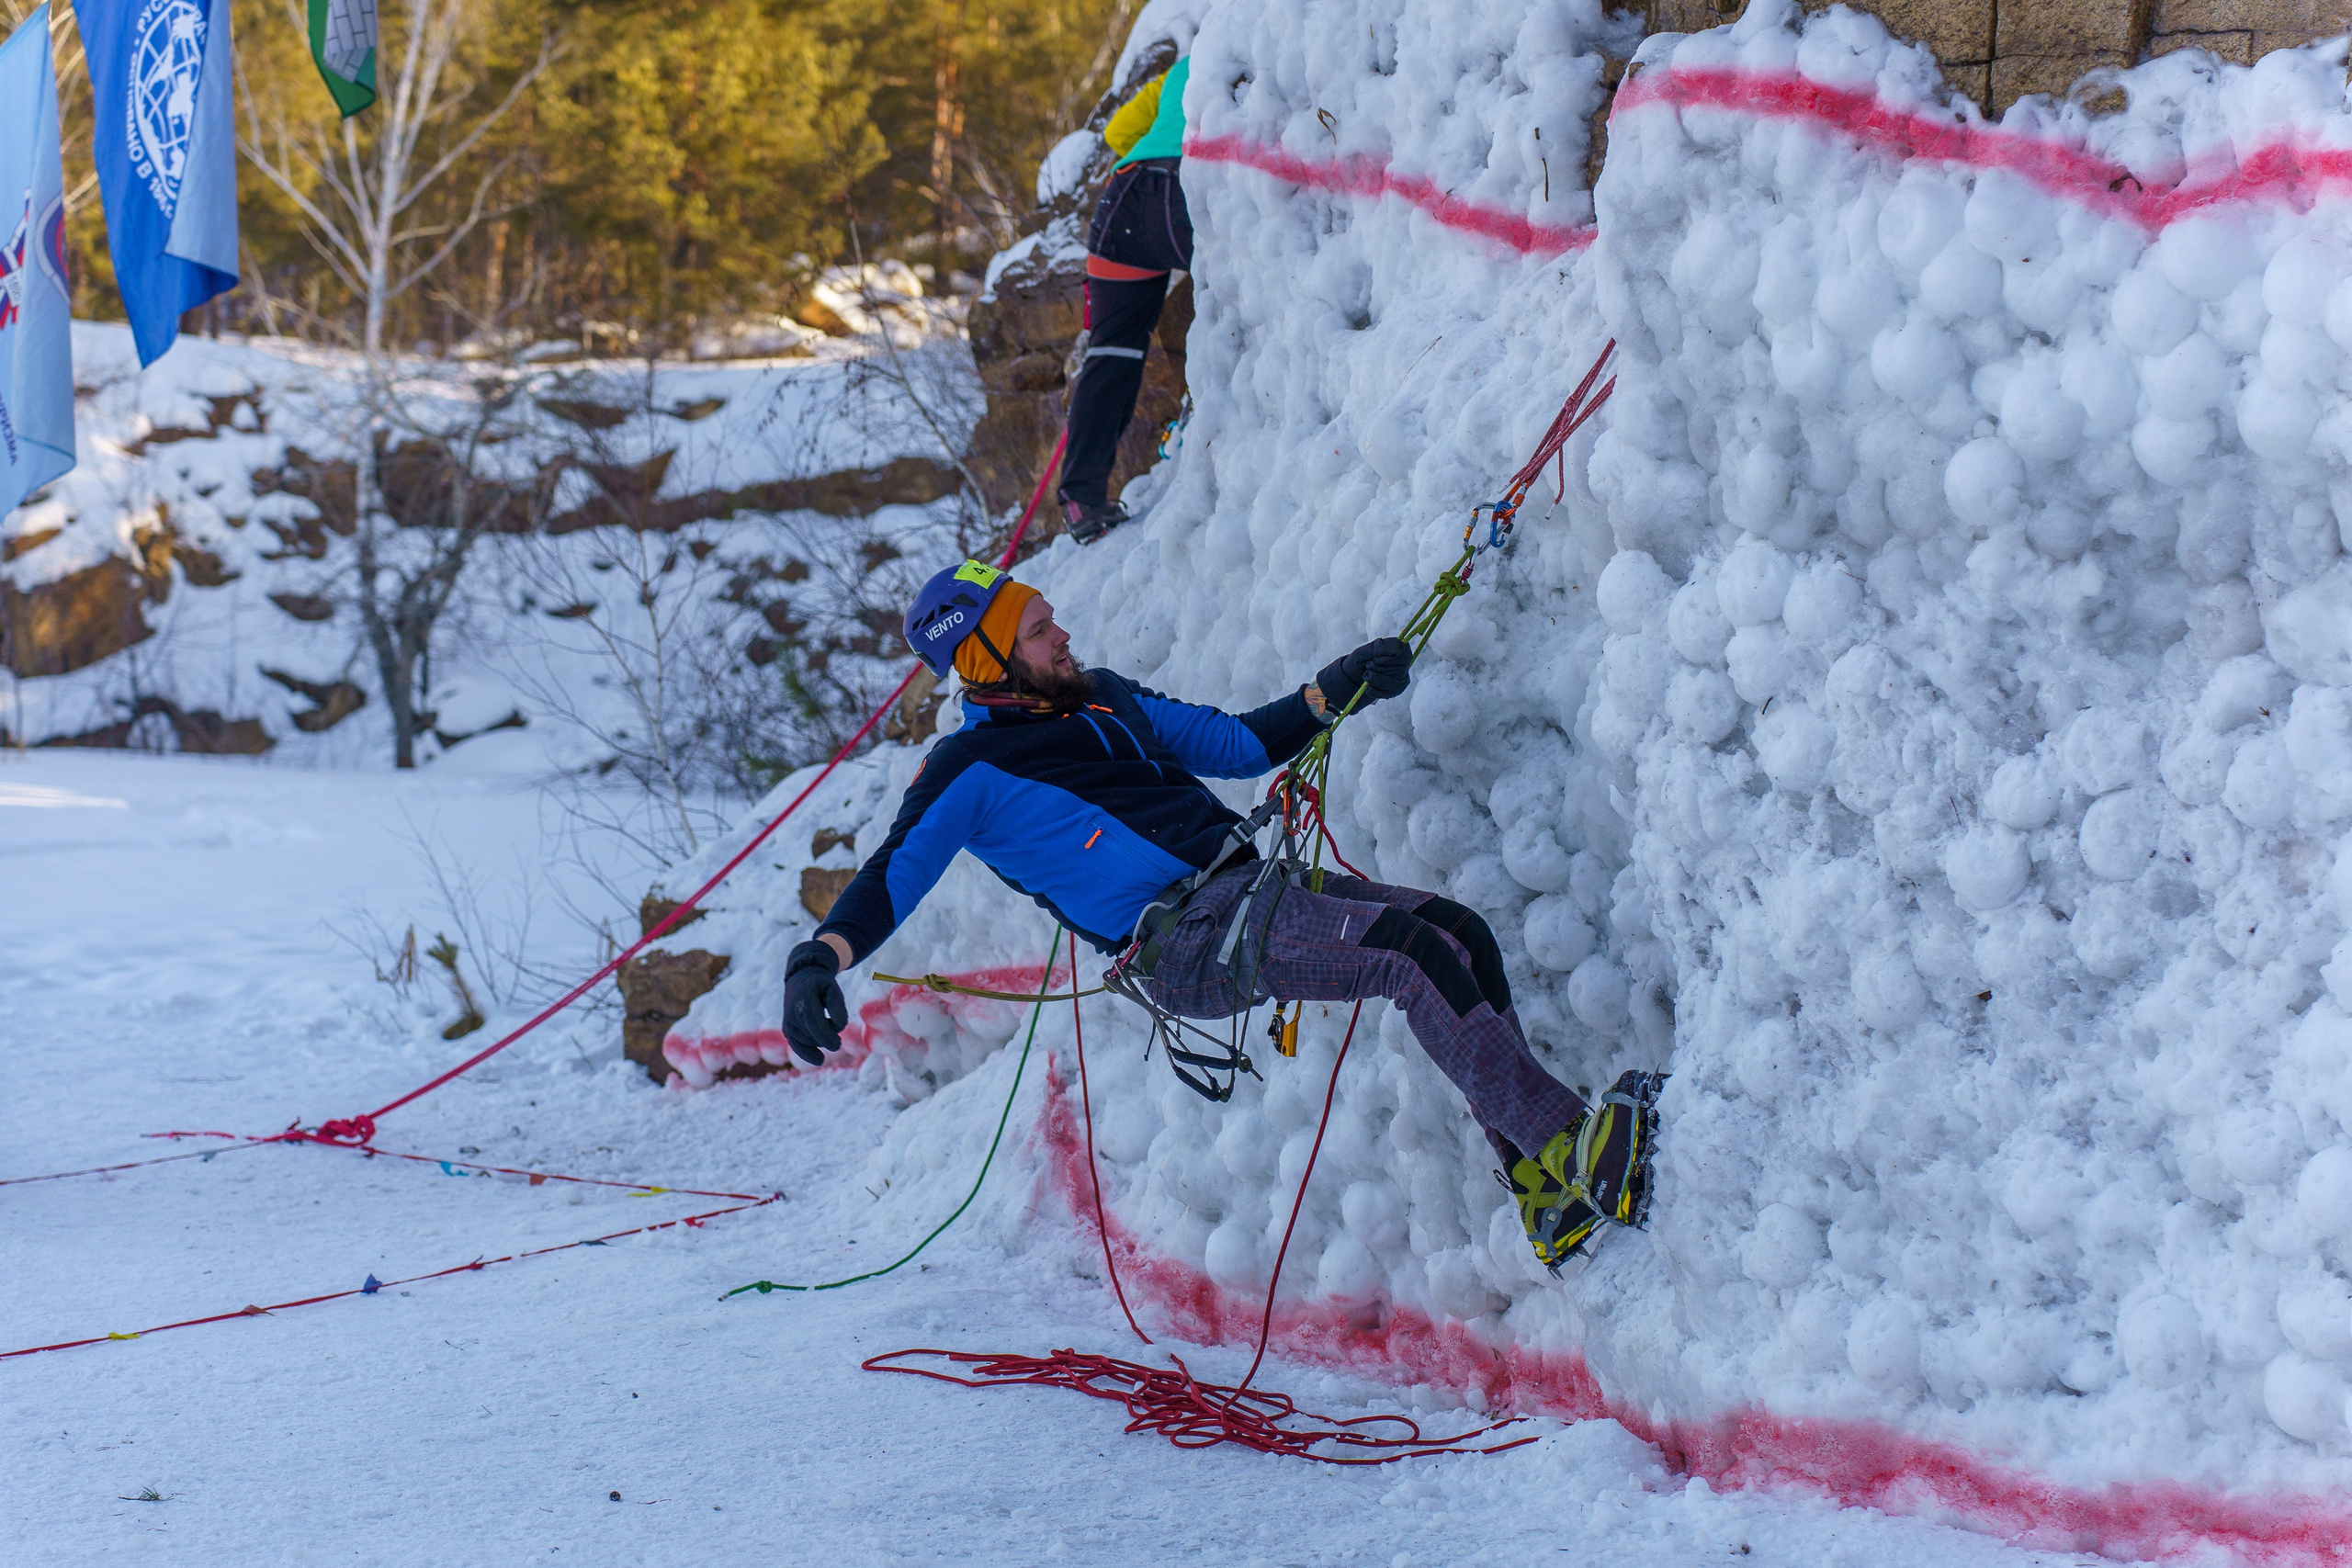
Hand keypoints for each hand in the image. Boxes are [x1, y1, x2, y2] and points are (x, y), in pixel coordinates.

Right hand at [782, 940, 848, 1065]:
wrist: (802, 979)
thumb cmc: (821, 985)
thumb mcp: (833, 987)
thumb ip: (837, 1004)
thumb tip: (841, 1025)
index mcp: (803, 998)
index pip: (813, 1021)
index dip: (826, 1035)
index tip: (838, 1044)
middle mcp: (791, 1011)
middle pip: (809, 1033)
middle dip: (825, 1041)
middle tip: (838, 1044)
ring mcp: (788, 1021)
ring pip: (804, 1040)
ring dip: (820, 1041)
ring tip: (829, 1033)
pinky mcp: (787, 1029)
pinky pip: (796, 1045)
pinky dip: (807, 1054)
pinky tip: (819, 1059)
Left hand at [1314, 637, 1411, 715]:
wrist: (1354, 676)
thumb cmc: (1361, 660)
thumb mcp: (1365, 650)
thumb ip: (1379, 646)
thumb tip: (1392, 644)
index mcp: (1399, 647)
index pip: (1402, 652)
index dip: (1387, 659)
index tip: (1375, 660)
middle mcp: (1405, 661)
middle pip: (1398, 668)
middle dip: (1378, 669)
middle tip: (1368, 666)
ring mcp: (1403, 676)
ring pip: (1394, 682)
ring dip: (1376, 680)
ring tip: (1366, 675)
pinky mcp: (1398, 689)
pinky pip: (1391, 693)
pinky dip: (1376, 691)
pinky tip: (1369, 687)